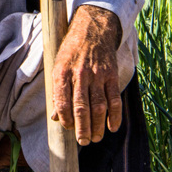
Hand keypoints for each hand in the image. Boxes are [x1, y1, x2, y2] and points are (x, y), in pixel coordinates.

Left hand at [51, 4, 121, 145]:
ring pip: (99, 106)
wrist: (92, 29)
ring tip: (96, 138)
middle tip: (83, 141)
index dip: (65, 118)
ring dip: (98, 126)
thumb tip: (56, 117)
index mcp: (62, 72)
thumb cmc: (71, 50)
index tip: (67, 128)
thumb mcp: (58, 66)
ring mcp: (97, 75)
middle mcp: (79, 74)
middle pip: (81, 107)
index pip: (62, 100)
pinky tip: (112, 127)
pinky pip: (114, 99)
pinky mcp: (111, 75)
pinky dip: (115, 116)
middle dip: (82, 128)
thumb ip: (57, 92)